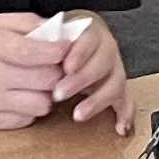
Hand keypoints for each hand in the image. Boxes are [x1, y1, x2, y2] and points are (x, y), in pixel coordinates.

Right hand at [0, 12, 68, 131]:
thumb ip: (26, 22)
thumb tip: (58, 29)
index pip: (38, 52)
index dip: (60, 51)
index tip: (65, 48)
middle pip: (47, 80)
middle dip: (58, 73)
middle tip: (55, 68)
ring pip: (42, 104)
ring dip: (47, 94)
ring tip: (38, 85)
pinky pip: (26, 120)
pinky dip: (30, 110)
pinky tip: (22, 97)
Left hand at [44, 13, 137, 137]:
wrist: (75, 37)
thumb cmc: (58, 38)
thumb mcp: (51, 31)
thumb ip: (45, 39)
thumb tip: (32, 47)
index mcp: (91, 31)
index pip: (89, 40)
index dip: (80, 54)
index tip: (66, 68)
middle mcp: (107, 48)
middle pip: (103, 63)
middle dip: (82, 81)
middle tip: (58, 94)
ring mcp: (115, 67)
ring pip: (116, 83)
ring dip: (97, 101)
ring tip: (78, 115)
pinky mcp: (118, 85)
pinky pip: (127, 99)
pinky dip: (125, 114)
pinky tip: (120, 128)